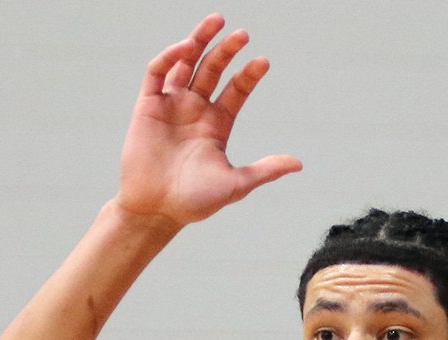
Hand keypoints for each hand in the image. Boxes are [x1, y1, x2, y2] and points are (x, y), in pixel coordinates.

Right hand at [117, 13, 301, 226]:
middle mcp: (195, 110)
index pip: (236, 91)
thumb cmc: (195, 202)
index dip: (248, 75)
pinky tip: (187, 48)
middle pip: (213, 70)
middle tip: (243, 35)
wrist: (157, 210)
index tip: (263, 62)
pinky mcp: (148, 106)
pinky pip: (158, 72)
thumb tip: (299, 163)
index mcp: (216, 125)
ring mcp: (171, 106)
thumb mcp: (236, 184)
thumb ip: (265, 170)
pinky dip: (171, 56)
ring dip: (200, 41)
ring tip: (217, 21)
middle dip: (227, 51)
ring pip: (187, 63)